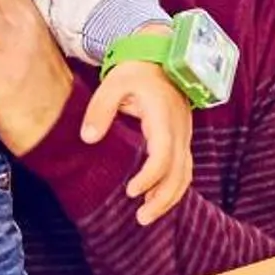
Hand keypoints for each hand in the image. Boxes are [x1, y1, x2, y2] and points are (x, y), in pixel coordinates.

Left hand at [83, 52, 195, 226]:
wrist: (160, 57)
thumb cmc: (136, 70)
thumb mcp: (113, 83)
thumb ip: (100, 110)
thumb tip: (88, 138)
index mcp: (163, 117)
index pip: (163, 154)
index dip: (150, 177)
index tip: (131, 191)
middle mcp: (179, 129)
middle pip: (179, 172)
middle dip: (162, 198)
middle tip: (141, 218)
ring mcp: (184, 134)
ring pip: (185, 174)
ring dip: (169, 197)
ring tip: (146, 215)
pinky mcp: (182, 138)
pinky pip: (184, 168)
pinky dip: (173, 187)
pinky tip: (155, 198)